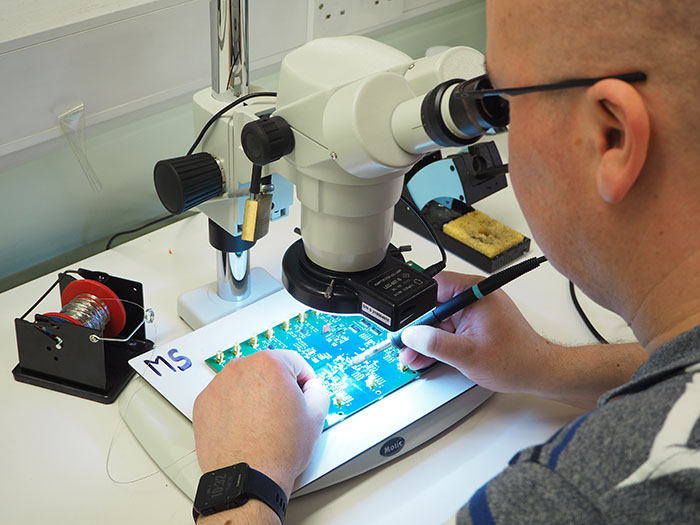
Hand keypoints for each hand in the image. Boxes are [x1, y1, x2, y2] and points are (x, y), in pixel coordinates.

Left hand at [192, 350, 328, 496]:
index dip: (304, 378)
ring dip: (255, 395)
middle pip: (267, 369)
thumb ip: (318, 390)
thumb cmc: (278, 450)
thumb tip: (311, 387)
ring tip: (263, 422)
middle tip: (284, 410)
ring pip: (244, 382)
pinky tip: (245, 426)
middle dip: (277, 386)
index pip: (294, 361)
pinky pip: (225, 397)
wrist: (248, 479)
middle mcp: (240, 368)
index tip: (303, 390)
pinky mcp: (203, 403)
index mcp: (269, 364)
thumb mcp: (316, 416)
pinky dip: (234, 407)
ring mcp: (218, 385)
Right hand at [399, 271, 550, 395]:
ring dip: (426, 337)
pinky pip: (450, 328)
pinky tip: (426, 355)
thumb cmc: (516, 359)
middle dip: (418, 327)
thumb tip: (412, 335)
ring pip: (440, 319)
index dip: (415, 304)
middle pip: (434, 304)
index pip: (434, 285)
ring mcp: (475, 310)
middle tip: (406, 343)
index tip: (404, 322)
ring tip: (412, 355)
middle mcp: (475, 296)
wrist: (537, 372)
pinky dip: (439, 341)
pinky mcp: (475, 322)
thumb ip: (435, 343)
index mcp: (476, 291)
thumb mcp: (467, 353)